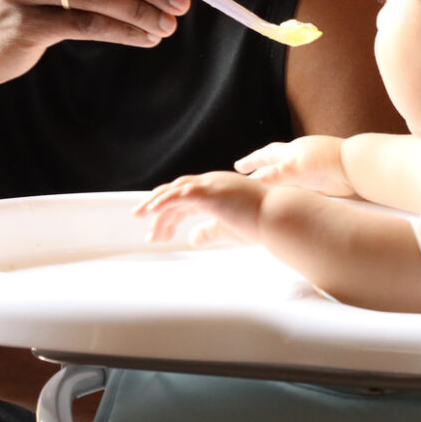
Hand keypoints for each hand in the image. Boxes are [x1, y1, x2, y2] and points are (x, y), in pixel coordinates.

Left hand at [134, 171, 271, 246]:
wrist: (280, 217)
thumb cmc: (262, 225)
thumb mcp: (228, 230)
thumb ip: (208, 232)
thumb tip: (191, 238)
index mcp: (219, 191)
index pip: (188, 199)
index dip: (172, 213)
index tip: (160, 229)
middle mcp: (213, 183)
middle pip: (177, 192)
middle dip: (158, 206)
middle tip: (141, 219)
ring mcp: (211, 184)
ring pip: (174, 191)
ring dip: (155, 204)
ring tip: (140, 216)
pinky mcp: (209, 191)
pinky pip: (178, 194)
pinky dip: (163, 201)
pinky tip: (150, 211)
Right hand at [234, 135, 351, 194]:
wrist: (357, 167)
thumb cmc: (327, 163)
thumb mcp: (297, 169)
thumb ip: (275, 175)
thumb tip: (254, 181)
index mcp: (290, 152)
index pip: (264, 156)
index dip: (250, 161)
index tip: (237, 166)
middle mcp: (298, 159)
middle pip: (275, 163)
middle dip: (261, 169)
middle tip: (247, 176)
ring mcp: (310, 169)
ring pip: (287, 175)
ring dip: (275, 181)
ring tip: (265, 190)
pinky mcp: (321, 181)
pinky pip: (299, 185)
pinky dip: (290, 190)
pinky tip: (290, 198)